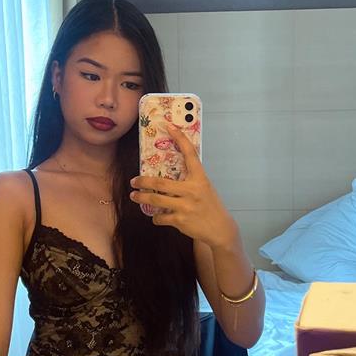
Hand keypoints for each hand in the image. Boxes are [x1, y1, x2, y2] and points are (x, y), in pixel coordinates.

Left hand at [130, 123, 237, 249]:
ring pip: (156, 199)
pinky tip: (157, 216)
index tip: (170, 126)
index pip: (190, 154)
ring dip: (141, 198)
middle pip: (160, 182)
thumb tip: (172, 171)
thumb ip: (191, 180)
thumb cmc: (211, 206)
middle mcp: (192, 190)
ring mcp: (185, 206)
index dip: (180, 138)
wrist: (220, 229)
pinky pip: (161, 217)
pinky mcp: (180, 220)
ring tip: (134, 196)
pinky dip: (156, 217)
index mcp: (200, 179)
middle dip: (143, 181)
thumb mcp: (205, 188)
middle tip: (134, 181)